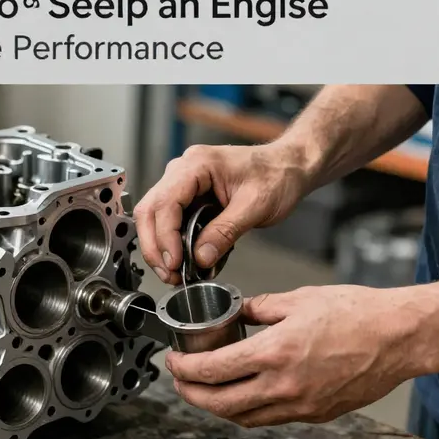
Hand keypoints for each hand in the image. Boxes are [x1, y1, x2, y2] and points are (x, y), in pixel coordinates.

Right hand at [134, 142, 310, 284]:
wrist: (289, 167)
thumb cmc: (277, 175)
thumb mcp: (256, 206)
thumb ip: (225, 232)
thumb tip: (201, 258)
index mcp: (197, 164)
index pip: (166, 202)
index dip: (165, 236)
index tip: (174, 262)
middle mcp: (183, 170)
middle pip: (150, 210)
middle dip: (155, 246)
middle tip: (168, 274)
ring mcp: (183, 182)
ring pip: (153, 217)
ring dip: (159, 247)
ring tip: (173, 273)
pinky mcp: (188, 196)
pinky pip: (168, 220)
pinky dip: (170, 242)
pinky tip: (180, 260)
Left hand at [165, 285, 424, 427]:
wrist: (399, 338)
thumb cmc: (357, 315)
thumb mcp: (297, 300)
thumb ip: (259, 308)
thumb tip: (237, 312)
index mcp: (274, 353)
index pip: (212, 371)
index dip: (184, 370)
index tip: (174, 362)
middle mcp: (283, 386)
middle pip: (219, 404)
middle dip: (191, 394)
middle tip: (180, 381)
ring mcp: (300, 405)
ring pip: (243, 418)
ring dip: (216, 408)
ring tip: (204, 391)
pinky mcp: (315, 414)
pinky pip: (269, 419)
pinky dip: (247, 412)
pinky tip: (241, 397)